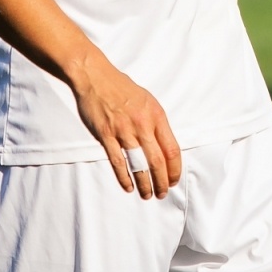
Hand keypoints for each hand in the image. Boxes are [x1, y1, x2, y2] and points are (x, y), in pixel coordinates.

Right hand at [67, 54, 182, 198]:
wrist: (96, 77)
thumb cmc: (122, 88)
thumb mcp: (148, 101)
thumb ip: (156, 123)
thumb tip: (164, 147)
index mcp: (156, 115)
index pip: (172, 149)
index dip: (175, 169)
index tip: (174, 179)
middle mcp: (142, 124)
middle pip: (157, 161)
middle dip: (162, 181)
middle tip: (162, 193)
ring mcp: (123, 130)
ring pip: (138, 165)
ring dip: (145, 184)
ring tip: (148, 195)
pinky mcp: (106, 135)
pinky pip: (118, 161)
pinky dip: (124, 177)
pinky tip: (129, 187)